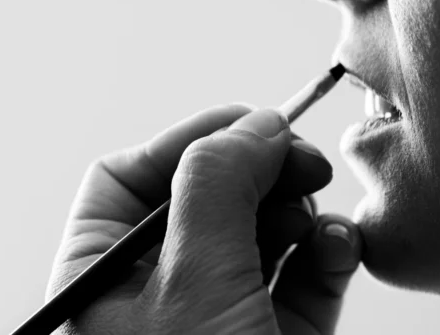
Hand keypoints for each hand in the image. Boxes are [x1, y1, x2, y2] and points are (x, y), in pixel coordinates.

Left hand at [46, 104, 363, 334]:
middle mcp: (156, 295)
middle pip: (207, 196)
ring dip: (299, 209)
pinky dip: (327, 252)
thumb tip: (256, 125)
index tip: (253, 123)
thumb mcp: (192, 281)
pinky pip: (302, 276)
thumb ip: (217, 186)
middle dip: (259, 170)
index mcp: (101, 279)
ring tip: (313, 211)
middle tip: (301, 159)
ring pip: (260, 232)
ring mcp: (220, 316)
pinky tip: (339, 246)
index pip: (130, 177)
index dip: (191, 140)